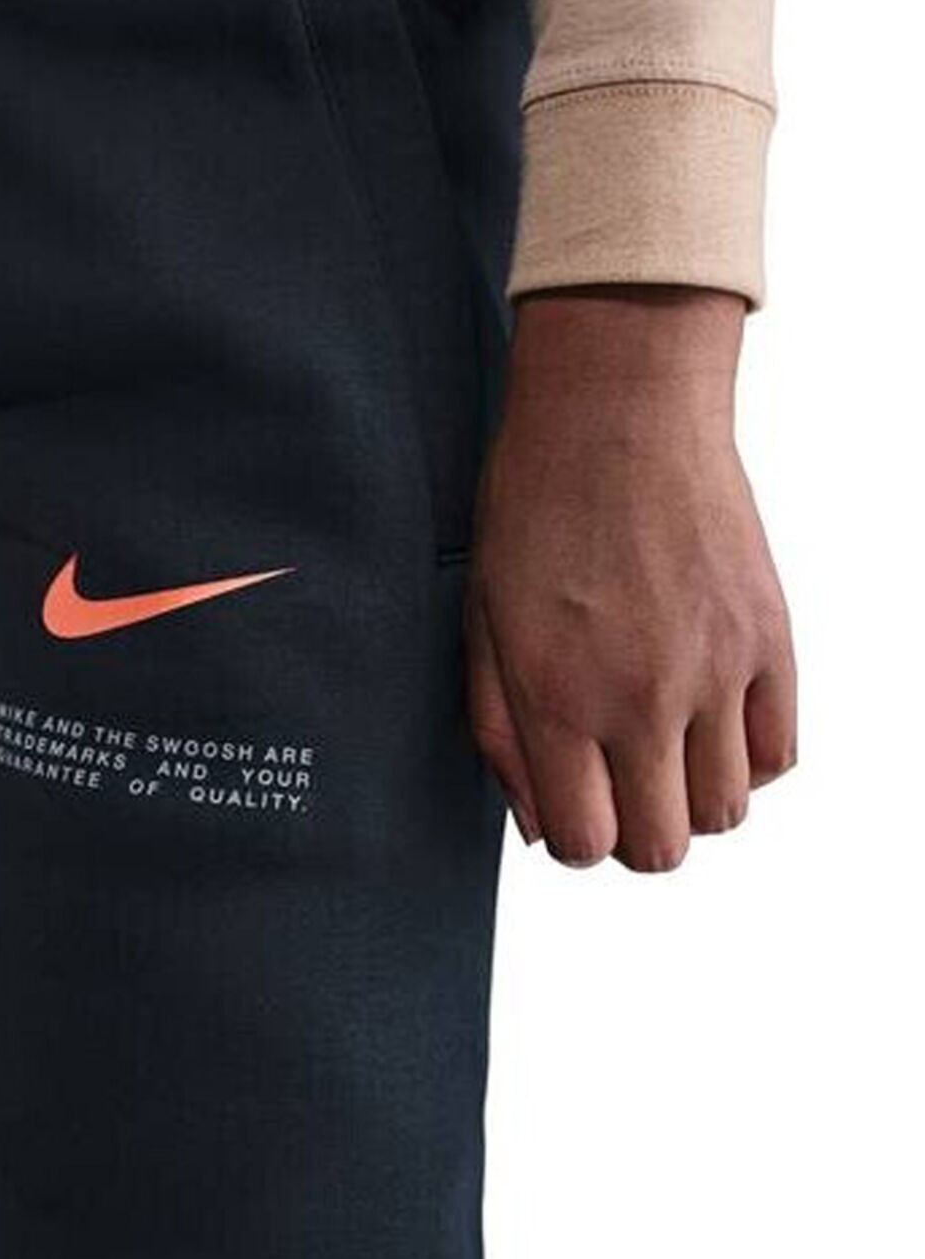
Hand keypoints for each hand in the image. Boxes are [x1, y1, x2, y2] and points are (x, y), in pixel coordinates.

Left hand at [465, 287, 795, 871]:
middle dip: (629, 830)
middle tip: (612, 778)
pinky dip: (743, 756)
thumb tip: (538, 826)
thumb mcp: (480, 617)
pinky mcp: (770, 640)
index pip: (581, 843)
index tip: (567, 798)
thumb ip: (500, 730)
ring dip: (686, 797)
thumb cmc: (530, 506)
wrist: (617, 410)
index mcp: (555, 696)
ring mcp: (716, 672)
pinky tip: (705, 714)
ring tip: (657, 740)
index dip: (570, 836)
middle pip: (661, 848)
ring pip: (725, 812)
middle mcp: (641, 699)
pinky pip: (778, 755)